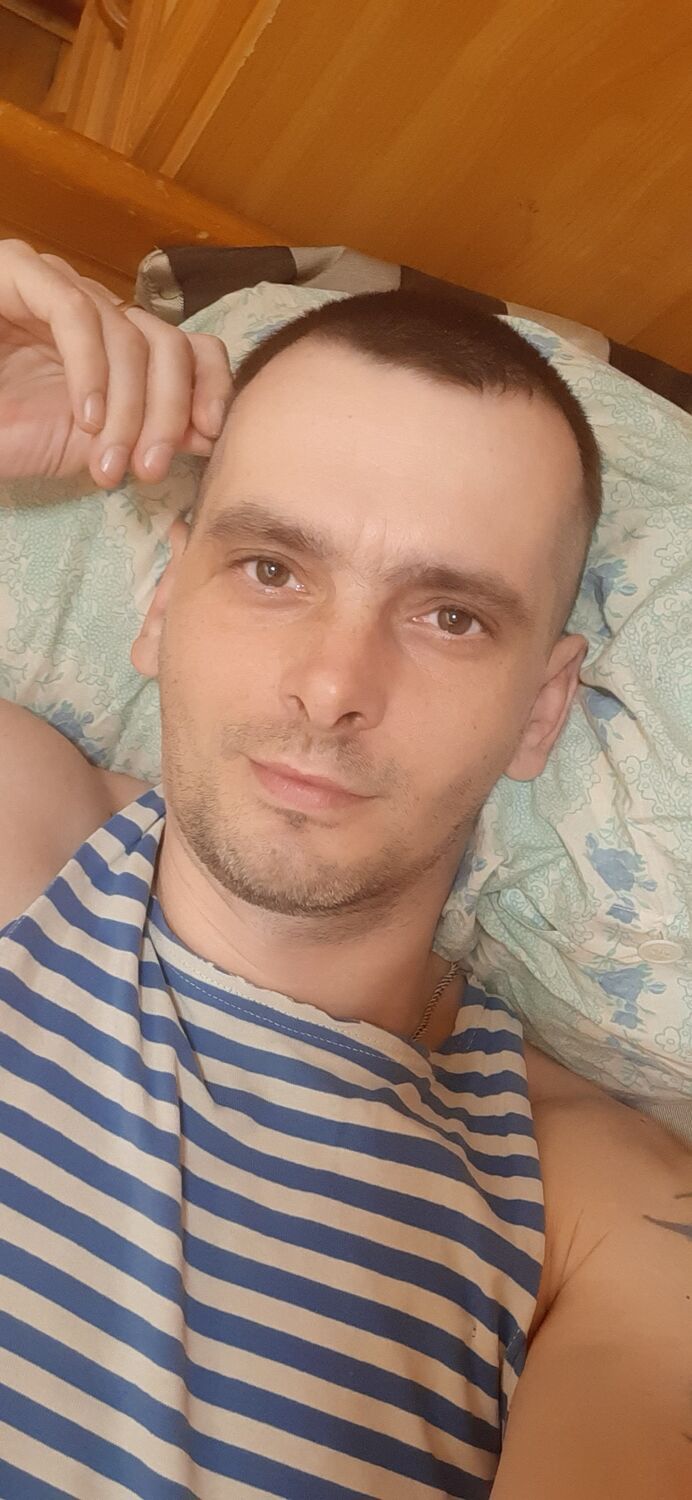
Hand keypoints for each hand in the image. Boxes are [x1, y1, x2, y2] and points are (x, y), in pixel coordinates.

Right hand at [0, 239, 232, 487]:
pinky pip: (77, 314)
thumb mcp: (96, 443)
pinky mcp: (21, 272)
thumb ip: (152, 432)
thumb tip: (210, 434)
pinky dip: (90, 371)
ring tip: (111, 462)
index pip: (189, 348)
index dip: (210, 386)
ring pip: (130, 334)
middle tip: (151, 467)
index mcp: (120, 346)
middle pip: (168, 344)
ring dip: (129, 408)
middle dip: (169, 412)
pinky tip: (84, 420)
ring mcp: (60, 288)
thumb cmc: (11, 434)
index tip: (211, 436)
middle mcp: (98, 310)